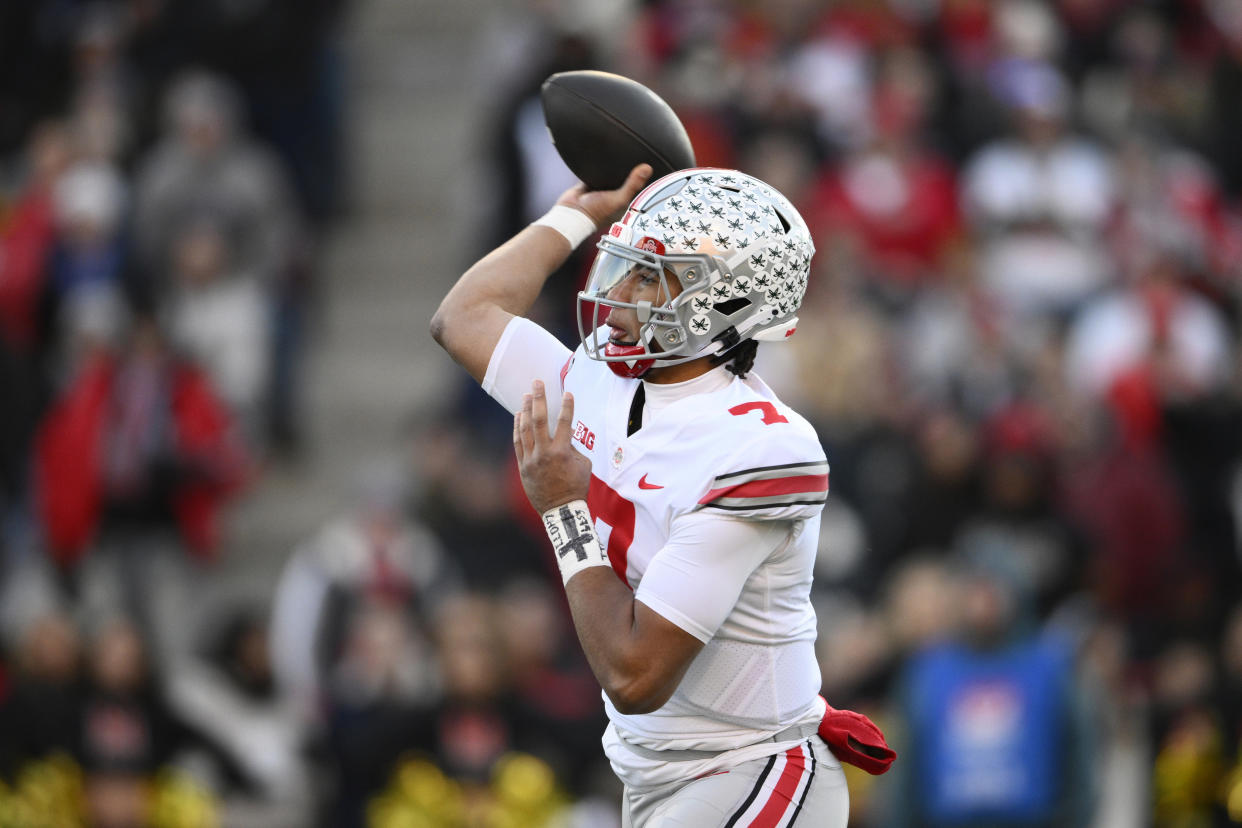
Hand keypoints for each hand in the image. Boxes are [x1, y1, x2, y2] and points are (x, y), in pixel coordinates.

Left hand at [514, 380, 591, 513]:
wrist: (561, 510)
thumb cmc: (576, 487)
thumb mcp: (584, 466)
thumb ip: (574, 448)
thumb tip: (566, 436)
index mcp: (563, 452)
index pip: (565, 423)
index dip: (567, 406)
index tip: (568, 392)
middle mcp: (545, 453)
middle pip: (539, 420)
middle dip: (539, 398)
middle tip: (537, 382)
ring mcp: (531, 460)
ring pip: (525, 429)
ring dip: (526, 410)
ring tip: (527, 395)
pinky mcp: (522, 466)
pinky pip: (518, 443)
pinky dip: (517, 428)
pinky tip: (518, 415)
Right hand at [556, 164, 652, 227]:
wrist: (571, 213)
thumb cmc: (595, 213)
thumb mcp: (619, 199)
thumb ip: (633, 185)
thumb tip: (647, 169)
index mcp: (623, 204)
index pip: (637, 189)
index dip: (642, 179)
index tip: (649, 166)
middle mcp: (613, 197)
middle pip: (624, 181)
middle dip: (628, 172)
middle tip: (636, 157)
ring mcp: (601, 190)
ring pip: (611, 176)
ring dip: (614, 169)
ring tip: (621, 156)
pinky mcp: (590, 183)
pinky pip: (597, 172)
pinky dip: (599, 166)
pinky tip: (603, 160)